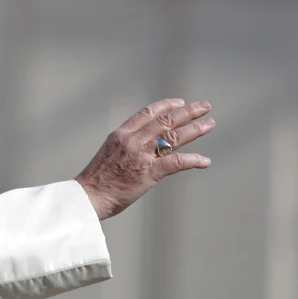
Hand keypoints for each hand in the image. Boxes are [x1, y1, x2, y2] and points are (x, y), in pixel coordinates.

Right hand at [75, 98, 214, 219]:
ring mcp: (141, 156)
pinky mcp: (148, 173)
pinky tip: (205, 161)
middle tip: (204, 106)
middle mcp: (132, 141)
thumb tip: (143, 145)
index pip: (147, 113)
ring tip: (209, 124)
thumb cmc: (97, 180)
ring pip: (173, 137)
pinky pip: (176, 162)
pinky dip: (193, 160)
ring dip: (195, 129)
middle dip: (188, 112)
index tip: (180, 102)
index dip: (166, 105)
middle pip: (165, 121)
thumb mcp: (109, 153)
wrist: (88, 196)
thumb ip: (126, 146)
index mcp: (121, 134)